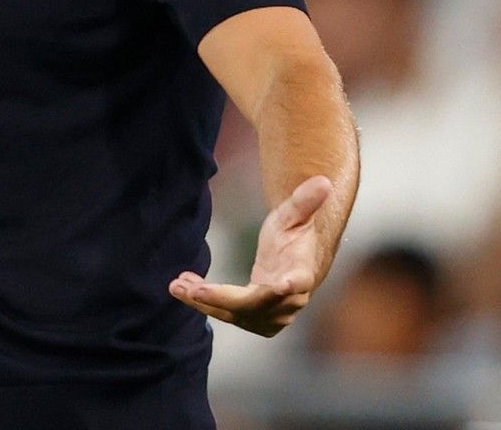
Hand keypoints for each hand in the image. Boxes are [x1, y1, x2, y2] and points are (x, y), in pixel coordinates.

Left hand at [170, 174, 331, 336]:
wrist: (294, 261)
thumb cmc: (296, 234)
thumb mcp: (296, 214)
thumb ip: (305, 200)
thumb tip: (323, 181)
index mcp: (302, 274)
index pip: (296, 282)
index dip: (287, 287)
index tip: (279, 286)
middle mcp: (288, 301)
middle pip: (254, 304)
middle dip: (221, 299)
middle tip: (191, 289)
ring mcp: (271, 315)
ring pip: (234, 315)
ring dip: (203, 303)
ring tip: (177, 286)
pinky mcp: (254, 319)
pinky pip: (225, 314)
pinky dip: (203, 303)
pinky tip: (183, 287)